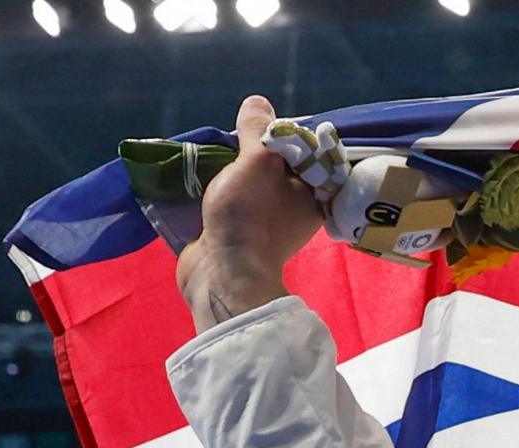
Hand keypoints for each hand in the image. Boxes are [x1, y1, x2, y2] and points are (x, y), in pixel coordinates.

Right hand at [178, 94, 322, 330]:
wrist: (220, 272)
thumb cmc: (249, 214)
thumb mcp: (258, 162)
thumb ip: (260, 131)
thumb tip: (259, 103)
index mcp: (313, 195)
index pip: (307, 153)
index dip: (286, 135)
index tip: (265, 124)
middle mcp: (294, 209)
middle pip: (276, 165)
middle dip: (254, 149)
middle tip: (238, 135)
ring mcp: (265, 222)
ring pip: (251, 181)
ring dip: (233, 166)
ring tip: (218, 148)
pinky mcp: (238, 231)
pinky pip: (232, 199)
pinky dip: (219, 186)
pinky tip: (205, 171)